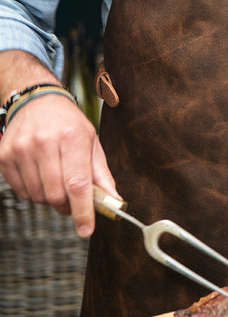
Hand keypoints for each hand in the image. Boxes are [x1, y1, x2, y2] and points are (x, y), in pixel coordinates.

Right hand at [0, 93, 118, 237]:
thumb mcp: (92, 142)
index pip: (77, 183)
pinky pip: (21, 191)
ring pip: (38, 196)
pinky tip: (40, 174)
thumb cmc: (69, 123)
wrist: (38, 101)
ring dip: (50, 197)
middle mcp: (45, 142)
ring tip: (56, 178)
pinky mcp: (4, 156)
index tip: (86, 229)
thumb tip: (113, 201)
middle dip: (67, 205)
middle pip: (56, 194)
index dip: (83, 210)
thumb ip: (102, 174)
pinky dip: (33, 192)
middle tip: (73, 198)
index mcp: (73, 137)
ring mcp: (22, 149)